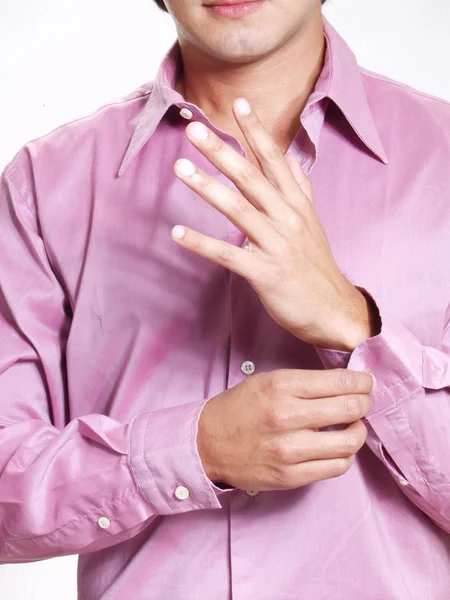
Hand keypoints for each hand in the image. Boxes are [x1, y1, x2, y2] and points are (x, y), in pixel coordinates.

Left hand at [171, 98, 375, 349]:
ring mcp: (277, 245)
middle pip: (251, 178)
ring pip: (238, 209)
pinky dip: (202, 243)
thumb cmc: (316, 265)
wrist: (334, 310)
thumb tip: (291, 160)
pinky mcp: (265, 273)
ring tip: (180, 167)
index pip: (275, 160)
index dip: (257, 131)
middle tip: (195, 129)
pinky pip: (229, 255)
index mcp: (297, 204)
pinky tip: (177, 233)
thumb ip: (299, 190)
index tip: (238, 103)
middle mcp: (288, 218)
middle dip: (222, 151)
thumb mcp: (312, 221)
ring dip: (207, 187)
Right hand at [197, 368, 373, 490]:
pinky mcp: (290, 476)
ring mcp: (289, 450)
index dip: (362, 381)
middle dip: (365, 403)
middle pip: (349, 408)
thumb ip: (303, 383)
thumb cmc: (238, 409)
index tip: (367, 382)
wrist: (207, 444)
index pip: (338, 382)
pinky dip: (346, 455)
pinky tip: (340, 447)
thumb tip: (345, 384)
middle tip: (364, 402)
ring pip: (349, 441)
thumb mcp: (266, 382)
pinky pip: (336, 467)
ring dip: (359, 431)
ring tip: (355, 425)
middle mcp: (286, 416)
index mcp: (279, 387)